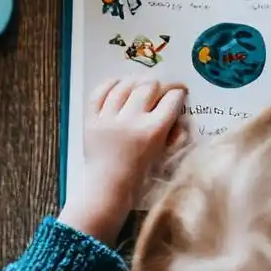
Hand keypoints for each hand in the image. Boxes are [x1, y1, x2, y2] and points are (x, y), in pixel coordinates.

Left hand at [60, 78, 186, 239]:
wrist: (106, 189)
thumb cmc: (139, 177)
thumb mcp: (163, 156)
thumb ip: (173, 134)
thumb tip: (178, 114)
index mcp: (153, 131)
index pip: (171, 99)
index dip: (178, 92)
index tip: (179, 92)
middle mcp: (131, 120)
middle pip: (149, 86)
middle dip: (160, 84)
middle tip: (162, 89)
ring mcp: (109, 118)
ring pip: (126, 85)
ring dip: (137, 81)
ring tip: (141, 84)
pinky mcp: (91, 119)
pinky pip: (100, 92)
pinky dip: (110, 84)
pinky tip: (118, 83)